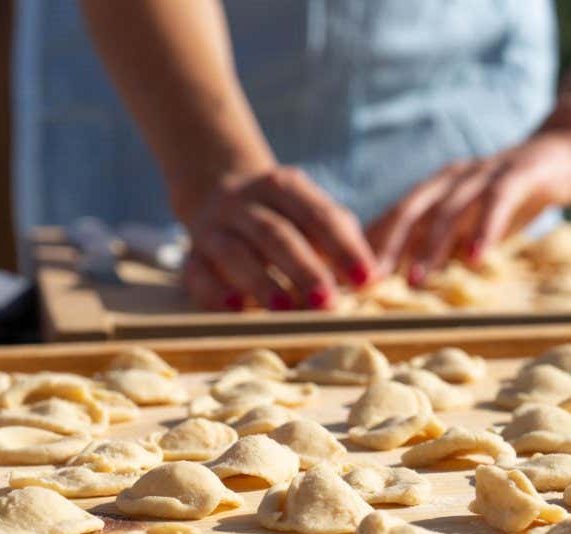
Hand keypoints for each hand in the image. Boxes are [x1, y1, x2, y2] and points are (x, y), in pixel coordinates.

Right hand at [179, 166, 375, 310]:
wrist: (216, 192)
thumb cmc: (285, 217)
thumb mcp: (313, 213)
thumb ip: (344, 240)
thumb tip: (378, 276)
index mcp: (284, 186)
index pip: (319, 216)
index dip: (344, 248)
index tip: (367, 280)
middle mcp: (244, 201)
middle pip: (276, 234)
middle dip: (303, 269)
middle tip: (327, 303)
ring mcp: (214, 226)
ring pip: (235, 252)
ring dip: (261, 283)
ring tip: (285, 310)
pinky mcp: (192, 254)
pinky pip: (198, 273)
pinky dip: (216, 293)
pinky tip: (237, 311)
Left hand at [368, 119, 570, 284]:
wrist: (567, 152)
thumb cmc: (515, 196)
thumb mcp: (475, 222)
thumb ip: (448, 243)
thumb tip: (412, 280)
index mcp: (437, 190)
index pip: (395, 219)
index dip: (371, 247)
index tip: (350, 279)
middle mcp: (452, 179)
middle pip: (410, 212)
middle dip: (387, 248)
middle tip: (370, 282)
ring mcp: (484, 174)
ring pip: (449, 210)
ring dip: (431, 247)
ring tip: (417, 280)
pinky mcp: (518, 173)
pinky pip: (497, 202)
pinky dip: (485, 230)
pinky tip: (476, 258)